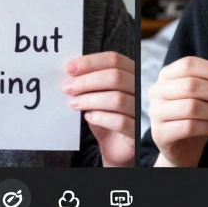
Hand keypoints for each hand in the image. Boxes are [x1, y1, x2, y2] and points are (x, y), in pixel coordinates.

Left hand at [64, 51, 135, 166]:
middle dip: (86, 81)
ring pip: (117, 99)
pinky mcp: (137, 131)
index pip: (114, 59)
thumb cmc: (104, 116)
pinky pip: (120, 121)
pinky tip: (88, 117)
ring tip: (73, 104)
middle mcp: (139, 89)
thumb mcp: (94, 94)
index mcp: (130, 73)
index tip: (68, 68)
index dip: (90, 62)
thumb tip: (68, 71)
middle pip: (115, 77)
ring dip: (89, 100)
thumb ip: (87, 81)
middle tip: (67, 88)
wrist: (114, 146)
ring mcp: (140, 110)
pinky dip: (100, 117)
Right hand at [146, 56, 207, 167]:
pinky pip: (189, 127)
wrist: (180, 146)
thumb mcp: (199, 96)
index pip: (188, 65)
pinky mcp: (160, 133)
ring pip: (191, 107)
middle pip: (191, 85)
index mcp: (166, 76)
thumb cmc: (193, 116)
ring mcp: (156, 113)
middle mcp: (157, 92)